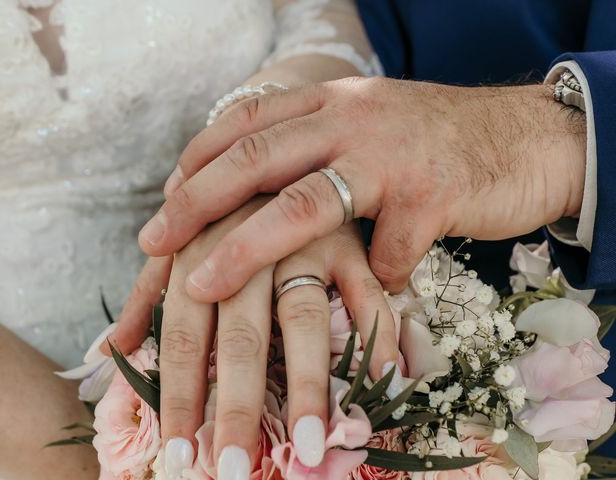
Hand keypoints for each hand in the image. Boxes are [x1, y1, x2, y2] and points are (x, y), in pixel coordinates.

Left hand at [111, 196, 401, 477]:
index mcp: (200, 250)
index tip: (180, 454)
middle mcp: (250, 247)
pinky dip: (378, 337)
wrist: (290, 145)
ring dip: (307, 386)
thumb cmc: (228, 208)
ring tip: (309, 445)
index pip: (182, 334)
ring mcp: (305, 244)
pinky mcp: (351, 244)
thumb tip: (107, 351)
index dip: (179, 395)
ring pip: (305, 320)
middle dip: (236, 404)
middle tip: (231, 468)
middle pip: (241, 335)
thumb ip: (147, 294)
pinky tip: (384, 386)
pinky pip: (369, 296)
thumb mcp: (182, 243)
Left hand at [138, 77, 586, 301]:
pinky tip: (380, 288)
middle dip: (195, 203)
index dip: (198, 161)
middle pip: (257, 160)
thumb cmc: (434, 144)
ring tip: (204, 287)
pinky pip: (388, 252)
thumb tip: (255, 192)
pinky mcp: (435, 196)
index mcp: (332, 102)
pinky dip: (376, 277)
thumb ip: (317, 148)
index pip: (245, 123)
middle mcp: (354, 119)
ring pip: (305, 204)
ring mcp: (393, 156)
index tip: (164, 200)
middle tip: (152, 243)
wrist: (526, 137)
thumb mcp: (368, 127)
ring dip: (248, 250)